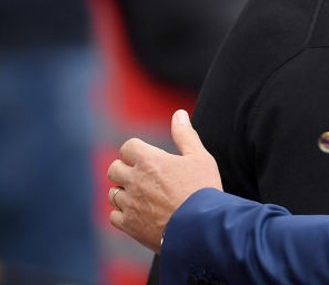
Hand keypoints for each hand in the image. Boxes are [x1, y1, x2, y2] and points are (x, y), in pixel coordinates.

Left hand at [107, 109, 221, 252]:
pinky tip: (138, 213)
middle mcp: (134, 180)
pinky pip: (114, 216)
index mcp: (149, 160)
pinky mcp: (129, 225)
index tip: (147, 156)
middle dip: (125, 169)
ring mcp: (129, 204)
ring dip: (124, 191)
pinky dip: (122, 213)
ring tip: (142, 196)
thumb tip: (178, 114)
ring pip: (113, 193)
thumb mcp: (200, 157)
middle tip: (143, 176)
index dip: (136, 150)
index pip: (128, 147)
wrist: (201, 228)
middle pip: (114, 168)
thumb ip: (185, 135)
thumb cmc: (203, 190)